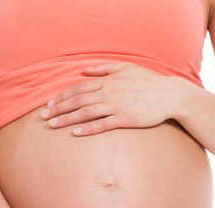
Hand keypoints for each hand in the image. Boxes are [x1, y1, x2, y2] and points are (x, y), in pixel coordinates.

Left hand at [41, 61, 182, 135]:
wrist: (170, 95)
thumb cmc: (148, 82)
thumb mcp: (127, 68)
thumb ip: (104, 68)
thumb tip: (84, 70)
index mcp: (108, 80)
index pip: (79, 87)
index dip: (62, 96)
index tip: (49, 104)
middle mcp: (110, 92)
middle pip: (78, 100)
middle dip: (59, 109)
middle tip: (44, 117)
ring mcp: (117, 106)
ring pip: (86, 112)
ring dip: (68, 119)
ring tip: (53, 125)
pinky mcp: (126, 119)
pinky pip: (103, 125)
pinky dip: (88, 129)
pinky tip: (76, 133)